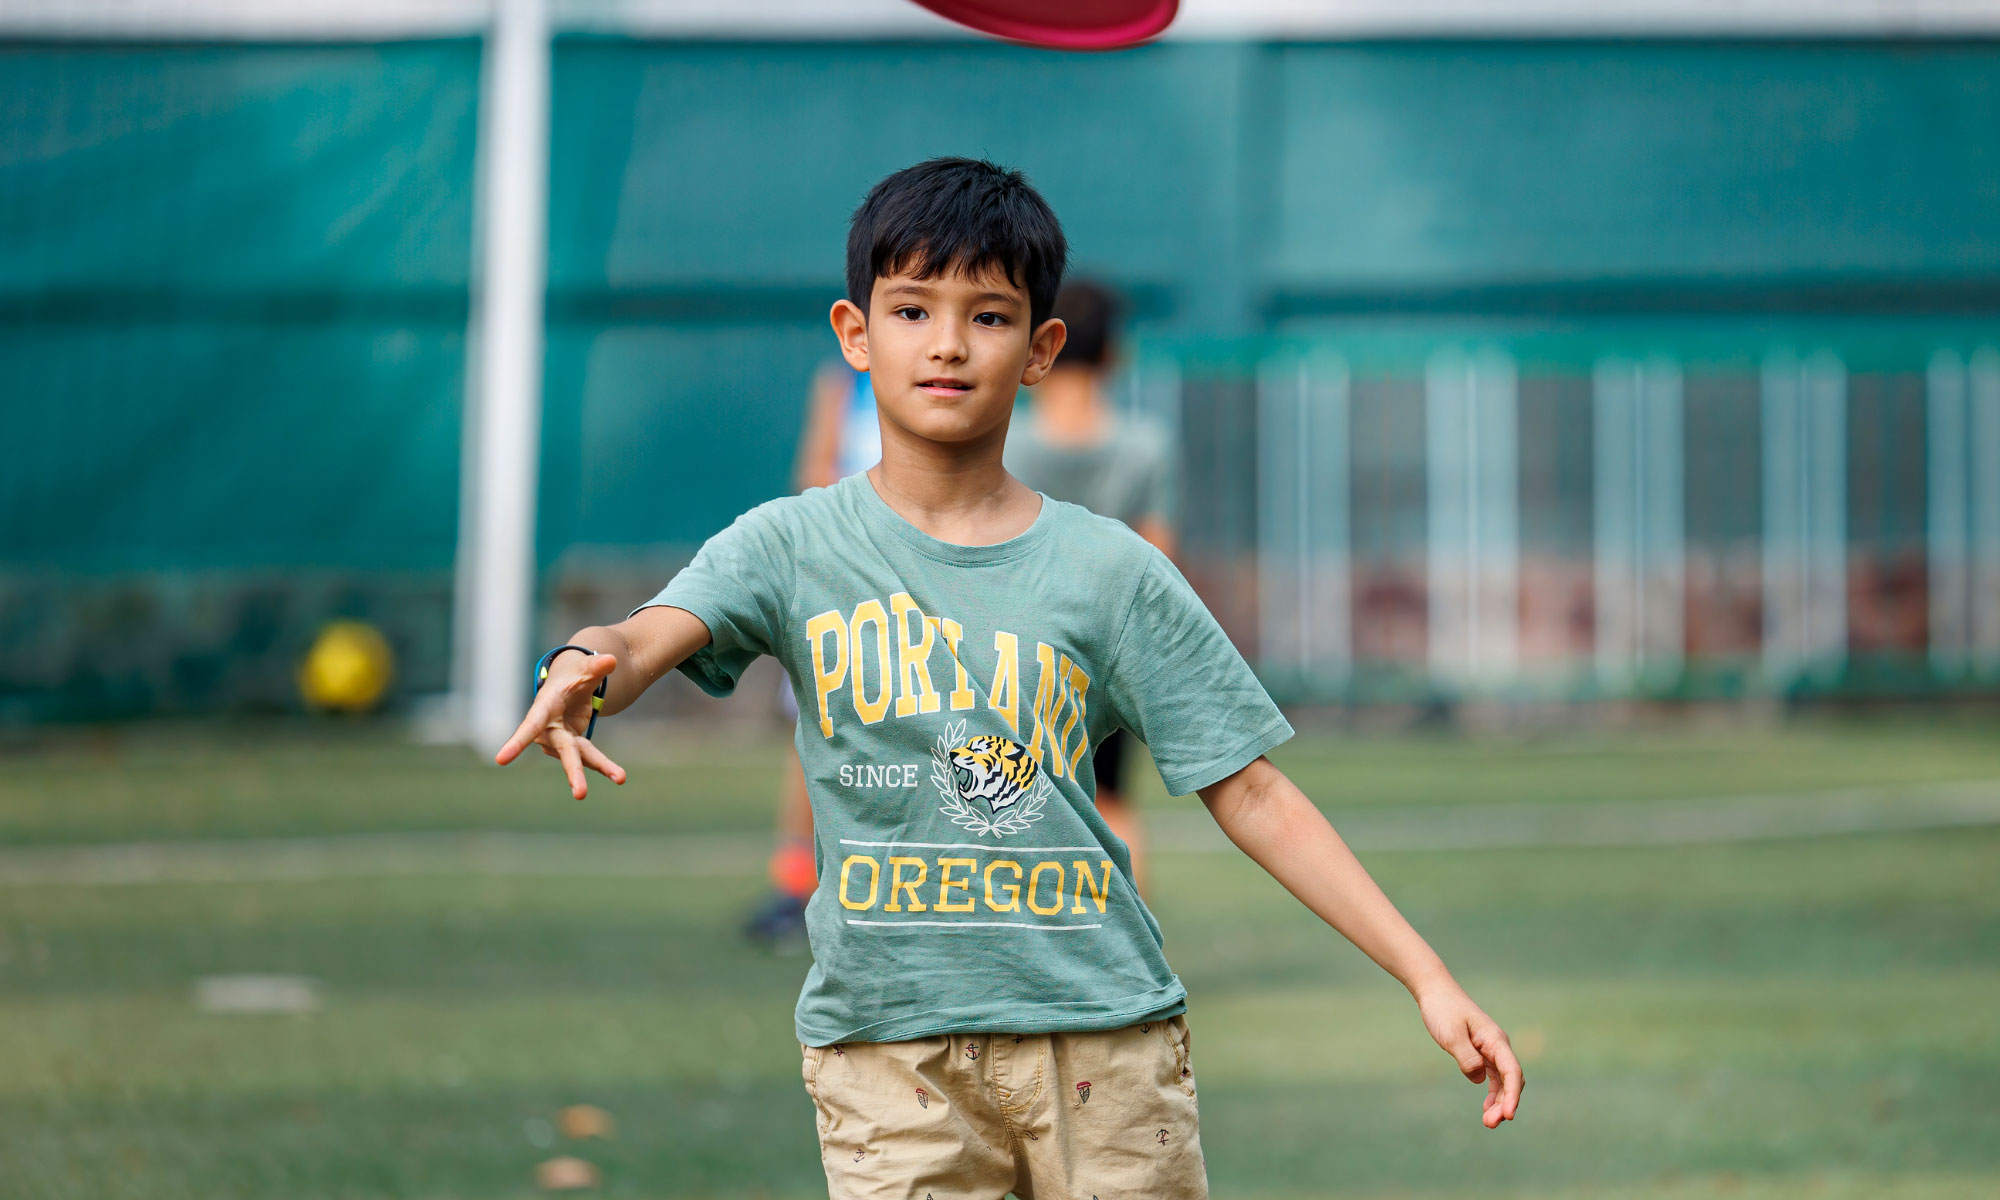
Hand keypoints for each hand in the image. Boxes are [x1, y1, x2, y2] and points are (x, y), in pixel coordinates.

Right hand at [494, 652, 627, 798]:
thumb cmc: (574, 676)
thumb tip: (611, 660)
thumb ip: (596, 666)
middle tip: (581, 794)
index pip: (530, 724)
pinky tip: (618, 776)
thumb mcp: (586, 669)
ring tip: (621, 777)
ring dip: (602, 766)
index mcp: (545, 707)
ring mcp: (561, 741)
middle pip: (563, 751)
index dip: (517, 741)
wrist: (573, 686)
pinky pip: (590, 757)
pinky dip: (605, 766)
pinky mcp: (574, 747)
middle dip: (573, 771)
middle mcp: (549, 729)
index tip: (501, 760)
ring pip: (580, 757)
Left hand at [1416, 980, 1522, 1128]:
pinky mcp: (1481, 1052)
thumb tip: (1480, 1079)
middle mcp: (1498, 1046)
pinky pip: (1493, 1076)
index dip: (1512, 1095)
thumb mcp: (1451, 1035)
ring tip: (1488, 1122)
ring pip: (1503, 1081)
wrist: (1434, 992)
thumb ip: (1466, 1058)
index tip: (1508, 1115)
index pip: (1512, 1072)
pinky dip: (1492, 1093)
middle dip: (1504, 1104)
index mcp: (1495, 1040)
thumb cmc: (1442, 1010)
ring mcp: (1491, 1049)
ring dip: (1498, 1102)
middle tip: (1489, 1124)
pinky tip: (1486, 1107)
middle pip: (1510, 1080)